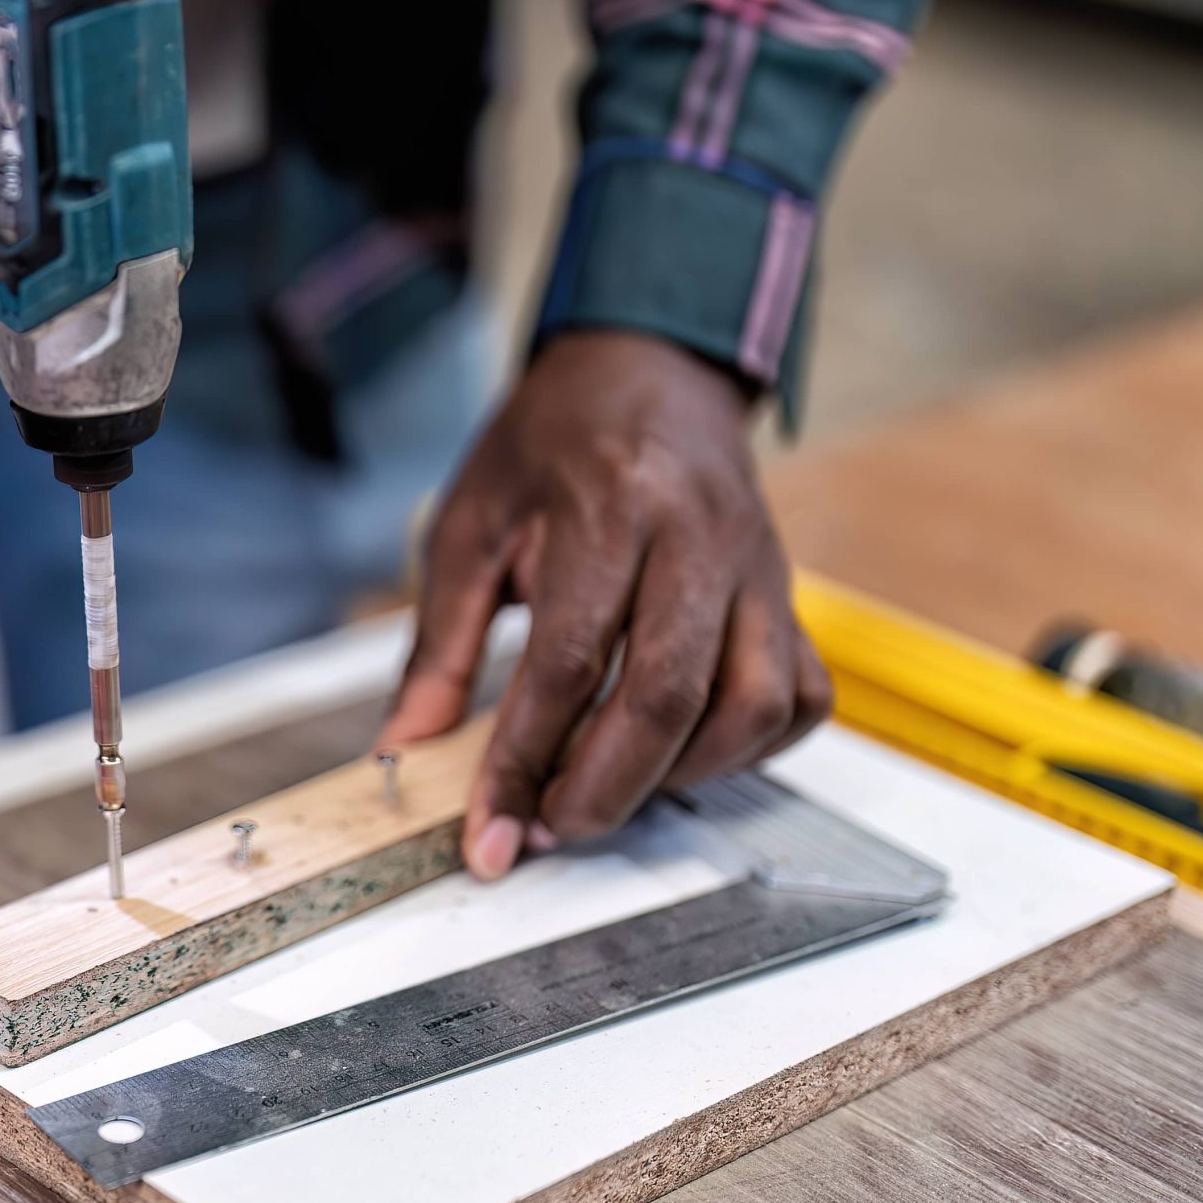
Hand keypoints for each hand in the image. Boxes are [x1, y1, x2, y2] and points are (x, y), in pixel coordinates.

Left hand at [380, 331, 829, 877]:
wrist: (647, 368)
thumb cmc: (552, 446)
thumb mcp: (468, 528)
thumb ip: (438, 648)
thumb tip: (403, 749)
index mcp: (608, 510)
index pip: (569, 663)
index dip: (526, 763)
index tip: (489, 834)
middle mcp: (697, 539)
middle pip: (668, 697)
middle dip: (602, 791)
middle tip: (544, 830)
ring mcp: (759, 569)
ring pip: (751, 706)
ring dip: (679, 777)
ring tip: (607, 789)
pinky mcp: (790, 594)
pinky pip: (799, 696)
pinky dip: (747, 749)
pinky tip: (682, 754)